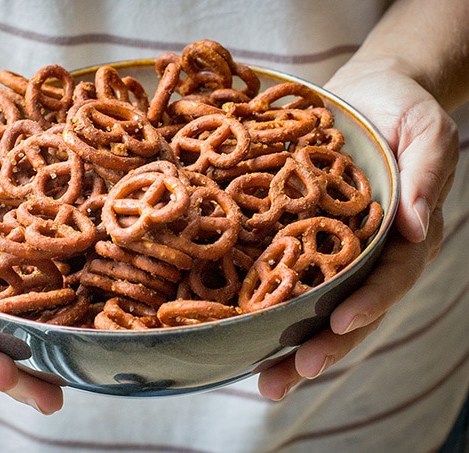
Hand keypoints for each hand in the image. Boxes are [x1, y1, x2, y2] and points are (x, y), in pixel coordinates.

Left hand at [257, 64, 458, 399]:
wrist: (368, 94)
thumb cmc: (403, 109)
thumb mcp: (427, 130)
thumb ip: (427, 174)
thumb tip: (418, 227)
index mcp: (403, 235)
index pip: (390, 278)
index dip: (370, 303)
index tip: (341, 322)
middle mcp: (369, 253)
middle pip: (350, 310)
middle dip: (323, 346)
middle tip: (287, 376)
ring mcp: (336, 250)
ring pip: (317, 306)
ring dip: (291, 345)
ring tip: (264, 381)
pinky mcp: (304, 238)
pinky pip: (289, 275)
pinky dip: (270, 304)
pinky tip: (242, 331)